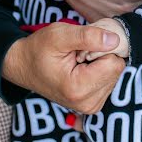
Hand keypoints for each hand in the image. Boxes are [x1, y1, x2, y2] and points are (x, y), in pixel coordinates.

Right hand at [2, 22, 124, 113]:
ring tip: (78, 60)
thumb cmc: (40, 48)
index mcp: (78, 89)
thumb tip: (115, 39)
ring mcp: (90, 106)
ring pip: (115, 74)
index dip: (101, 48)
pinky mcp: (92, 103)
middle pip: (116, 70)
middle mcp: (87, 103)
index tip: (81, 47)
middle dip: (102, 55)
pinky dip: (99, 70)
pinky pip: (109, 80)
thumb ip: (88, 36)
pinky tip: (82, 68)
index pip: (114, 63)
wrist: (25, 65)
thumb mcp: (60, 34)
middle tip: (78, 53)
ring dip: (100, 63)